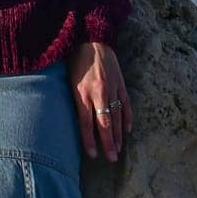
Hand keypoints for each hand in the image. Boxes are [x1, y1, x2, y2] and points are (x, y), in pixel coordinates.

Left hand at [69, 41, 132, 161]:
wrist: (91, 38)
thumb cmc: (75, 60)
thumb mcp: (69, 80)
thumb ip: (74, 100)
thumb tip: (75, 121)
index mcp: (82, 93)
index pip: (86, 123)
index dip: (89, 141)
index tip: (92, 155)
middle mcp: (98, 93)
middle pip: (104, 124)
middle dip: (107, 143)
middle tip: (111, 158)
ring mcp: (112, 89)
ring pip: (116, 117)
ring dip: (118, 135)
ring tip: (118, 149)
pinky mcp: (121, 83)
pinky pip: (126, 104)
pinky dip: (127, 118)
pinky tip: (127, 130)